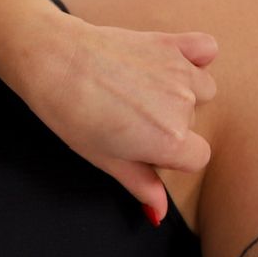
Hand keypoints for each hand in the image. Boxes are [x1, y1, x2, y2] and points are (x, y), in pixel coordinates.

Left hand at [20, 16, 218, 224]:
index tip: (140, 145)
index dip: (168, 154)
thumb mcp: (103, 158)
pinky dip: (195, 55)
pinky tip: (171, 62)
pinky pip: (206, 49)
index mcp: (170, 142)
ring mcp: (179, 72)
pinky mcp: (170, 43)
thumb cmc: (69, 112)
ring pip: (202, 89)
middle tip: (125, 114)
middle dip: (166, 122)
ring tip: (140, 89)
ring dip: (180, 92)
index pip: (196, 158)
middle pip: (192, 124)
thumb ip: (139, 183)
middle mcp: (183, 107)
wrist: (51, 60)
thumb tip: (160, 213)